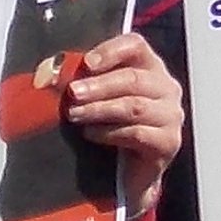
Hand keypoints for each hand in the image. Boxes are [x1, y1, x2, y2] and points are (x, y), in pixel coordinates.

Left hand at [63, 34, 186, 213]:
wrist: (130, 174)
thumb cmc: (112, 127)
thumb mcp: (100, 98)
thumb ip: (84, 80)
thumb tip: (49, 71)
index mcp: (150, 67)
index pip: (135, 45)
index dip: (111, 51)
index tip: (86, 63)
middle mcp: (166, 88)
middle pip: (133, 78)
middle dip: (99, 85)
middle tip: (73, 93)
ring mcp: (171, 116)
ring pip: (134, 106)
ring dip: (100, 109)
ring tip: (75, 114)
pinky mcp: (169, 142)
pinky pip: (137, 134)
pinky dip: (109, 133)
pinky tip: (90, 134)